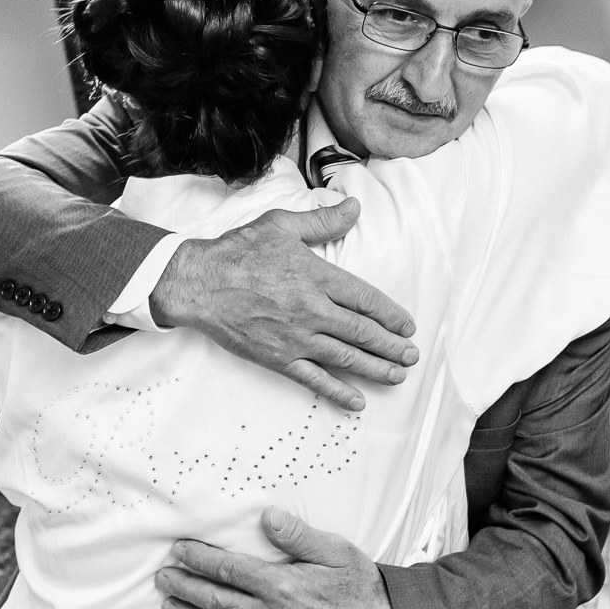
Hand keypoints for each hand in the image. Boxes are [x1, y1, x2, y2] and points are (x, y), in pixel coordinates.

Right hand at [149, 198, 417, 410]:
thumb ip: (322, 220)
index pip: (365, 299)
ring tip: (398, 375)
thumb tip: (354, 207)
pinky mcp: (278, 358)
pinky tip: (357, 402)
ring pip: (346, 358)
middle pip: (363, 332)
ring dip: (377, 368)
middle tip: (411, 355)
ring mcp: (296, 338)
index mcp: (316, 277)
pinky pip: (314, 379)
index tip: (407, 325)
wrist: (198, 284)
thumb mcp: (281, 225)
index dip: (390, 314)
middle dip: (392, 346)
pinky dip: (338, 392)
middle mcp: (312, 310)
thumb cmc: (237, 252)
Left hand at [158, 507, 395, 608]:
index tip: (179, 549)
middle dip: (185, 586)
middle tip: (162, 577)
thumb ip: (298, 535)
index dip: (199, 559)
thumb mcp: (334, 551)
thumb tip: (267, 517)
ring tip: (169, 603)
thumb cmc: (359, 586)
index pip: (228, 570)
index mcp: (282, 586)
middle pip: (216, 600)